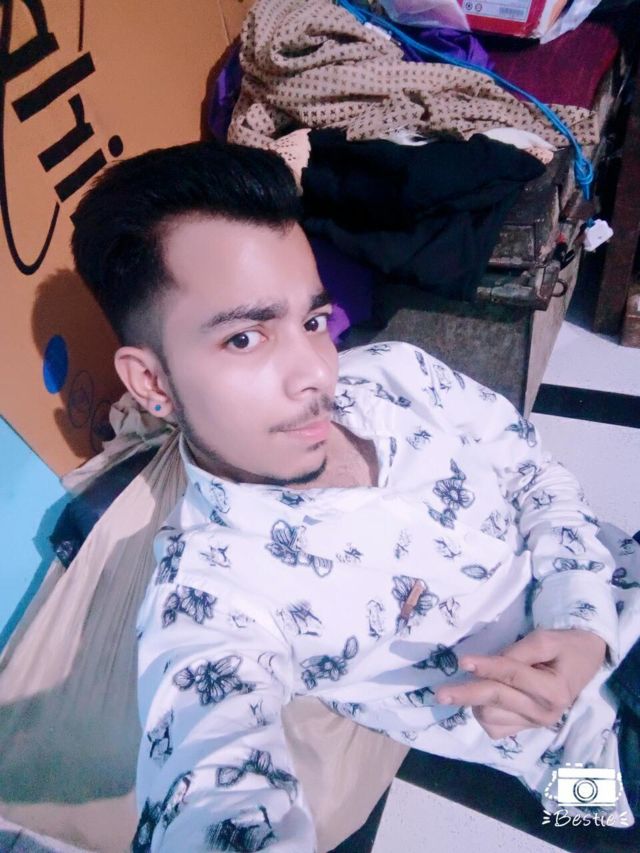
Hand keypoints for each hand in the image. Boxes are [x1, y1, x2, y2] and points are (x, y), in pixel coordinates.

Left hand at [435, 629, 605, 739]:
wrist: (583, 663)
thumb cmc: (565, 647)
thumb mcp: (545, 640)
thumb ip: (518, 652)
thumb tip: (486, 664)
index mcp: (554, 691)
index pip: (512, 676)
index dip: (486, 666)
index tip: (462, 660)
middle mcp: (544, 713)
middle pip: (495, 701)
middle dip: (466, 694)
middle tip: (440, 693)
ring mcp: (533, 725)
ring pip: (490, 716)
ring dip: (475, 698)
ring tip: (477, 678)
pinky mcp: (523, 730)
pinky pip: (493, 728)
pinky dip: (482, 712)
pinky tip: (484, 697)